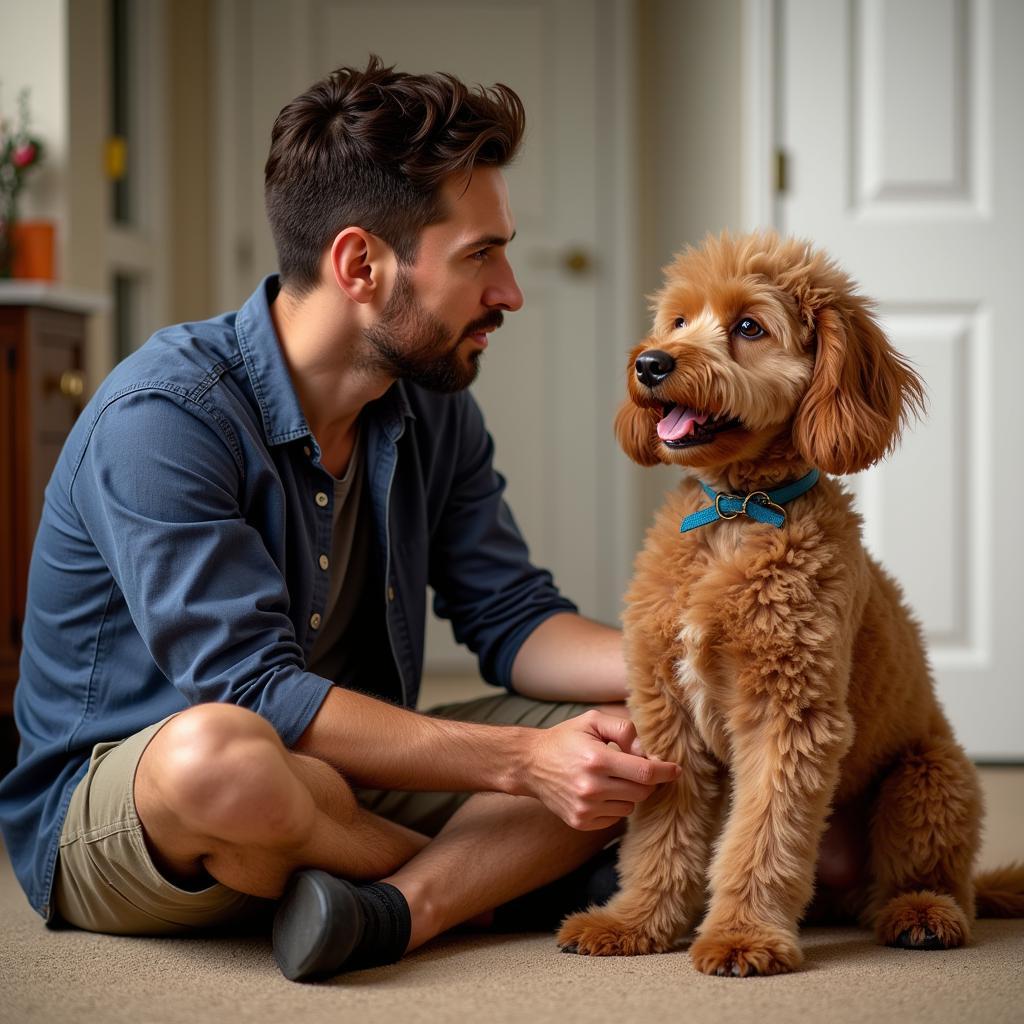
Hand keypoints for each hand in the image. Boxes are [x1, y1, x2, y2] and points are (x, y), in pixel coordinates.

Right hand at [521, 710, 680, 829]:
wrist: (530, 764)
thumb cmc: (565, 739)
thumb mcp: (592, 721)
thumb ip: (624, 729)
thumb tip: (647, 750)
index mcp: (597, 759)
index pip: (644, 772)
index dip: (665, 771)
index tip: (676, 770)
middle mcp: (592, 787)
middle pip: (642, 792)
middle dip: (647, 781)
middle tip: (638, 768)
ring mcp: (585, 808)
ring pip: (630, 807)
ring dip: (630, 794)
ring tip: (612, 778)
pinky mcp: (581, 822)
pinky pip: (614, 818)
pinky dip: (615, 806)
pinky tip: (601, 791)